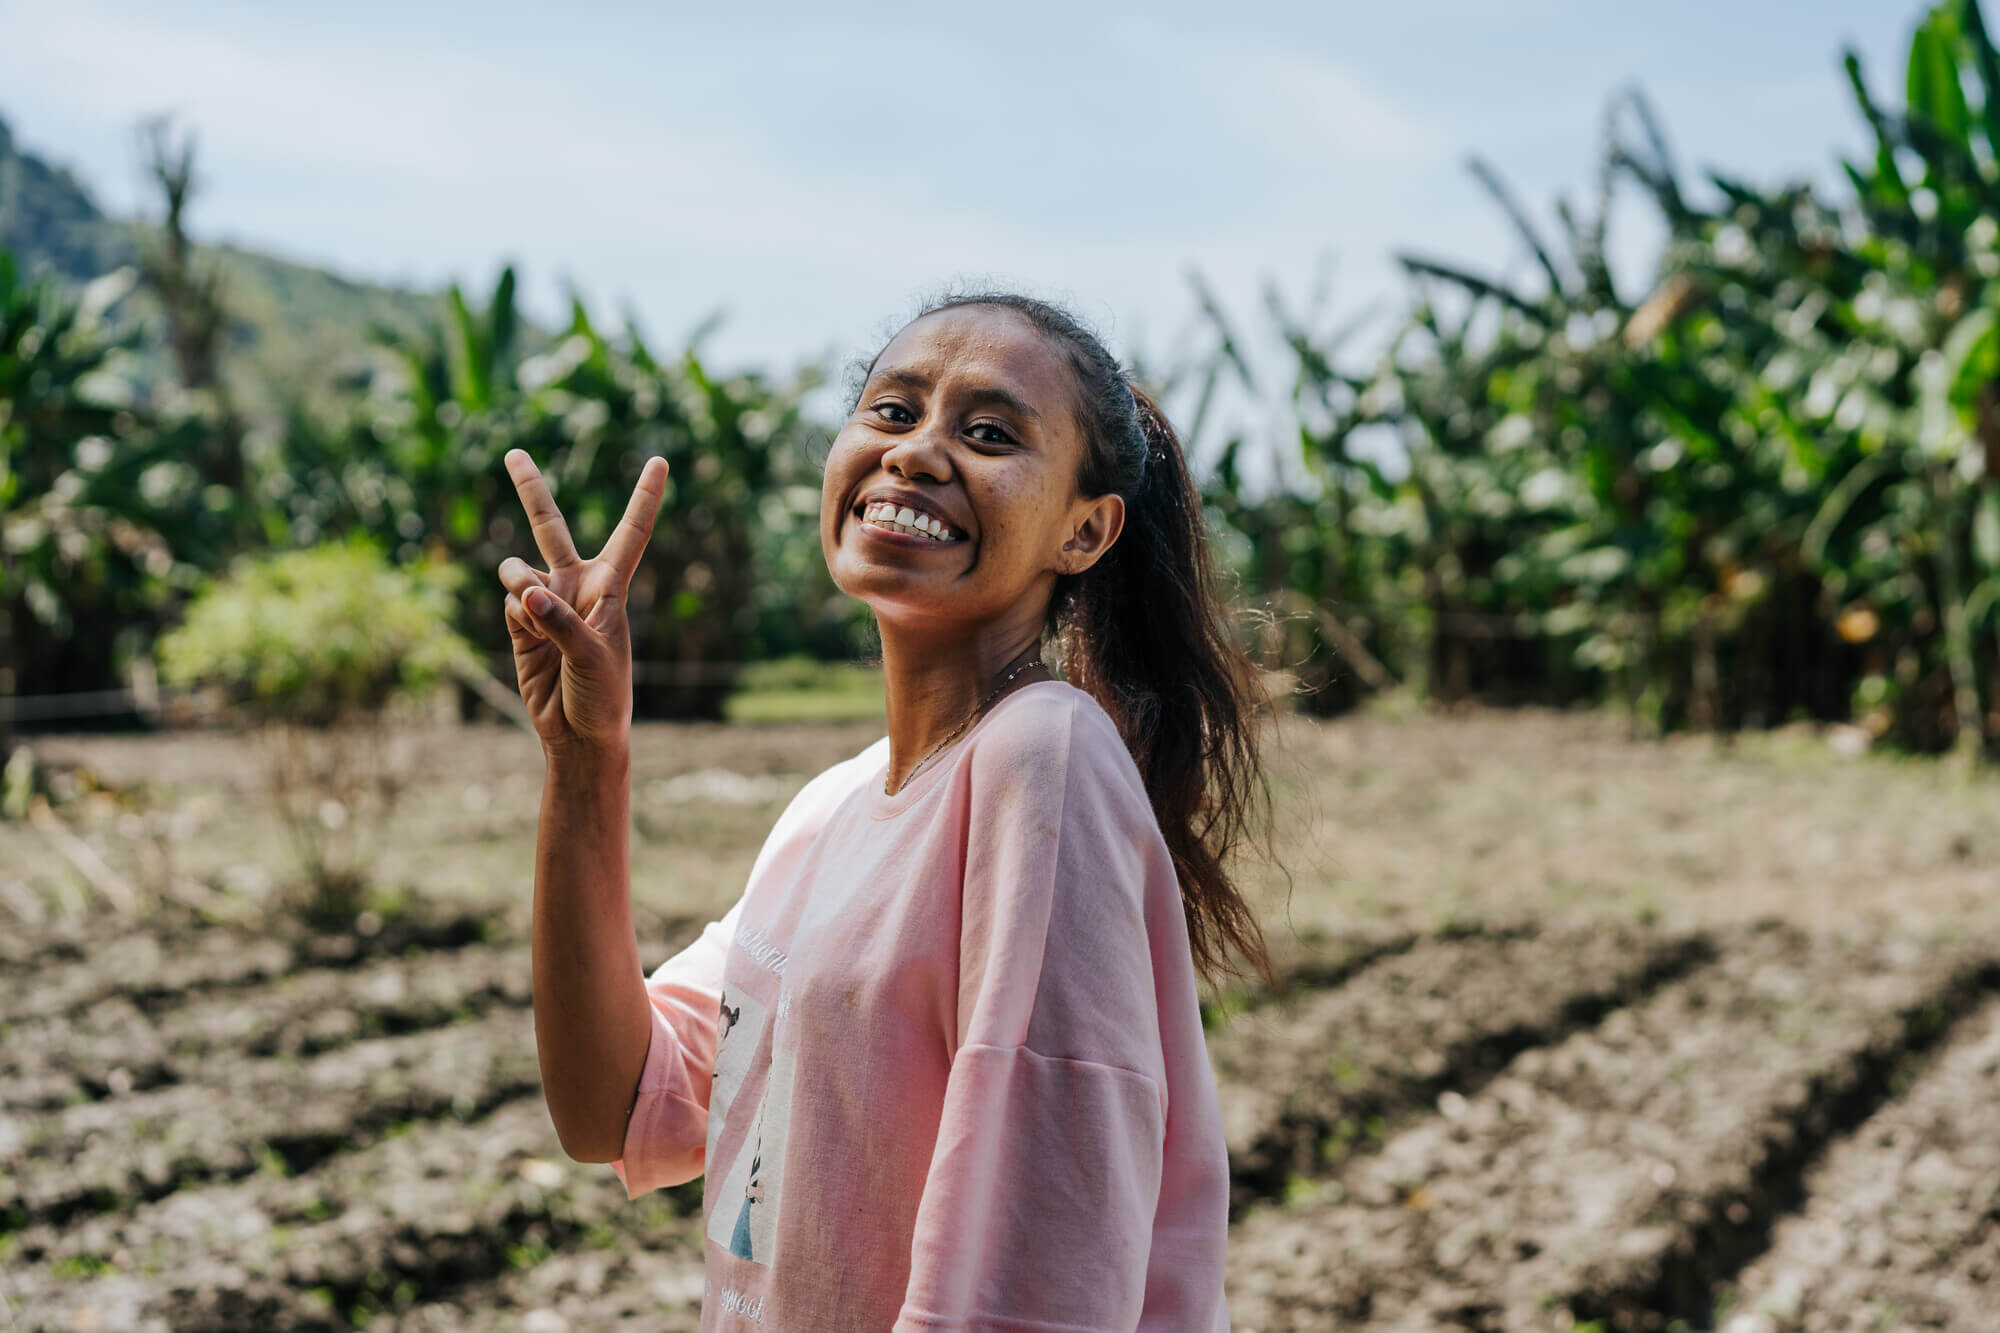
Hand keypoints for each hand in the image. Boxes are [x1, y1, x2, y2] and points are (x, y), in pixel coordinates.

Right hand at [497, 448, 668, 754]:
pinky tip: (531, 643)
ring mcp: (545, 603)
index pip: (632, 532)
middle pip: (550, 527)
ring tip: (535, 613)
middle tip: (513, 452)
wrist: (578, 733)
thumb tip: (524, 593)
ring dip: (518, 583)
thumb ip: (560, 623)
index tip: (661, 460)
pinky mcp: (520, 625)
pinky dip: (515, 619)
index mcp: (611, 586)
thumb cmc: (602, 695)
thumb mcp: (593, 658)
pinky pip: (508, 604)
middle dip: (531, 490)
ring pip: (517, 570)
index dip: (645, 496)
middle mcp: (577, 586)